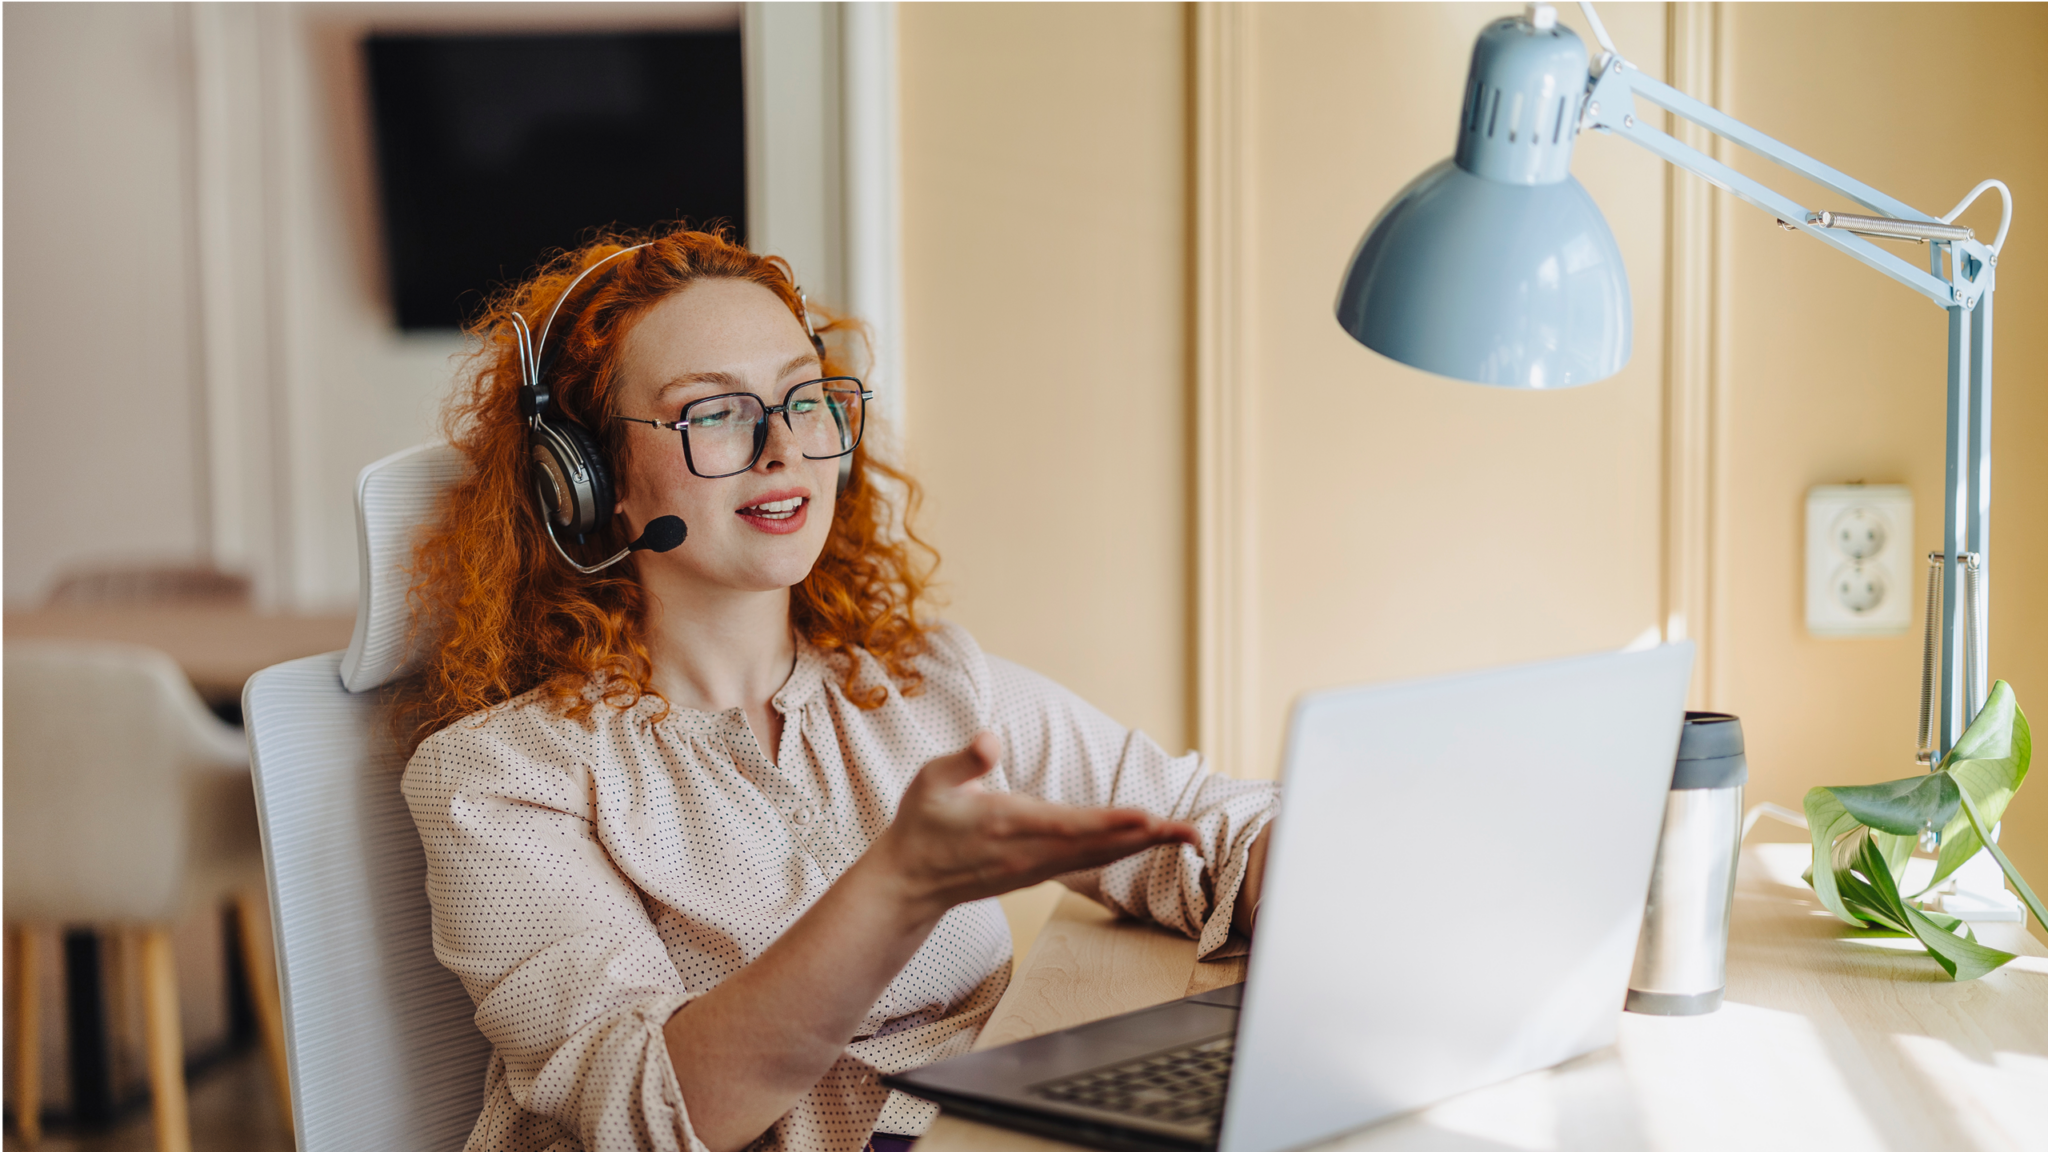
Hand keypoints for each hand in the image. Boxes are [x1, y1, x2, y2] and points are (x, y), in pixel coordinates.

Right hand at [871, 732, 1198, 921]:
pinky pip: (1089, 861)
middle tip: (1194, 833)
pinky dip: (1121, 851)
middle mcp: (1028, 853)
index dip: (1108, 823)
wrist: (909, 883)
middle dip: (1148, 838)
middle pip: (1097, 846)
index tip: (1146, 818)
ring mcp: (1036, 868)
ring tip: (1186, 836)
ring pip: (1099, 856)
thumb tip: (990, 738)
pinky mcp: (1038, 873)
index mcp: (1005, 824)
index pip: (1066, 825)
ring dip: (1144, 846)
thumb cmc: (920, 825)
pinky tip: (1146, 842)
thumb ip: (963, 760)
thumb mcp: (929, 782)